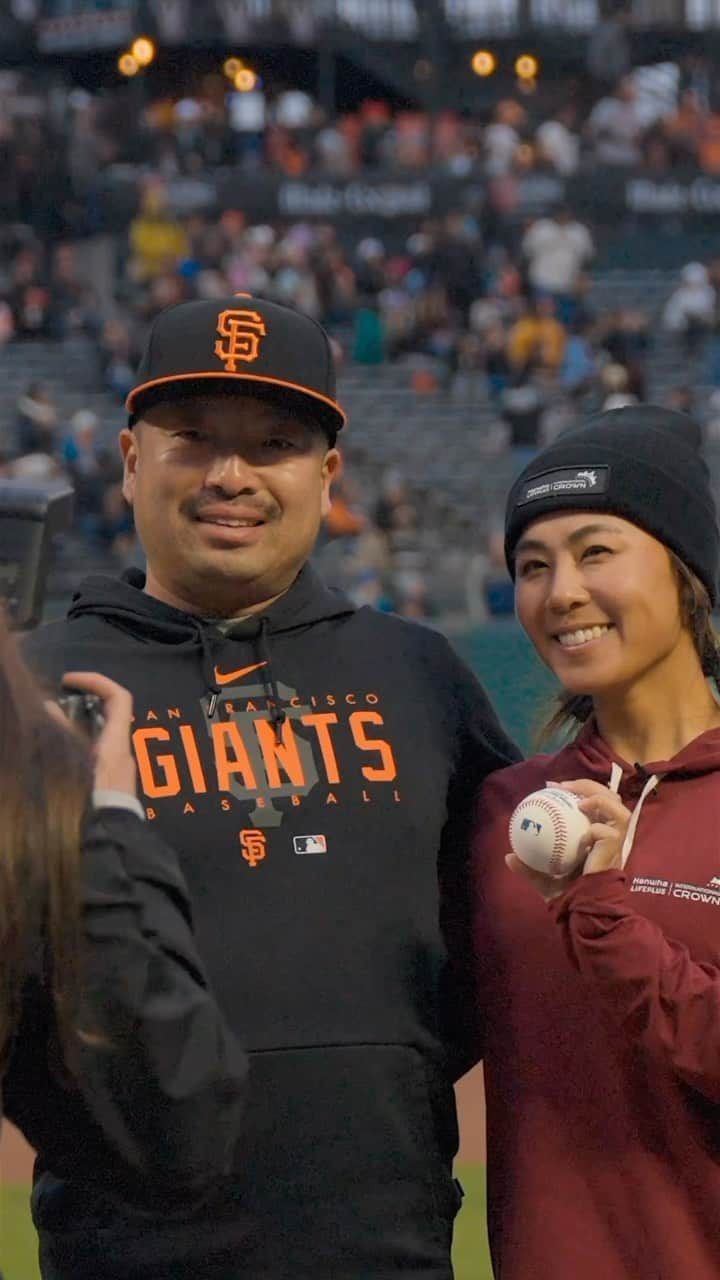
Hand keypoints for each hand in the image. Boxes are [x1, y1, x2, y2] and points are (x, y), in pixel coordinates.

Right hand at [61, 671, 136, 797]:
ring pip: (100, 736)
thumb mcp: (73, 768)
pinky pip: (97, 754)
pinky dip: (78, 746)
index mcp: (117, 745)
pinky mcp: (112, 786)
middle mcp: (123, 753)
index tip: (69, 680)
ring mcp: (120, 770)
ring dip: (75, 727)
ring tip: (49, 729)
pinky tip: (58, 754)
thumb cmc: (91, 806)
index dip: (96, 681)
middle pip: (108, 715)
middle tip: (54, 703)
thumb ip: (60, 736)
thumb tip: (50, 708)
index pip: (119, 697)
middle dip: (81, 704)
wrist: (109, 848)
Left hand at [505, 779, 630, 901]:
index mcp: (595, 836)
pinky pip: (611, 832)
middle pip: (610, 798)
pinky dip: (598, 828)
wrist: (583, 911)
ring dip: (600, 799)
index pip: (593, 803)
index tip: (552, 786)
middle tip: (564, 786)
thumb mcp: (543, 879)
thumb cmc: (567, 896)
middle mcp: (608, 836)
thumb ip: (529, 869)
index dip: (577, 789)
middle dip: (589, 785)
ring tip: (579, 801)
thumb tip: (508, 857)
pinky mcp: (616, 852)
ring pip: (619, 809)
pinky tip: (584, 831)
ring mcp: (615, 844)